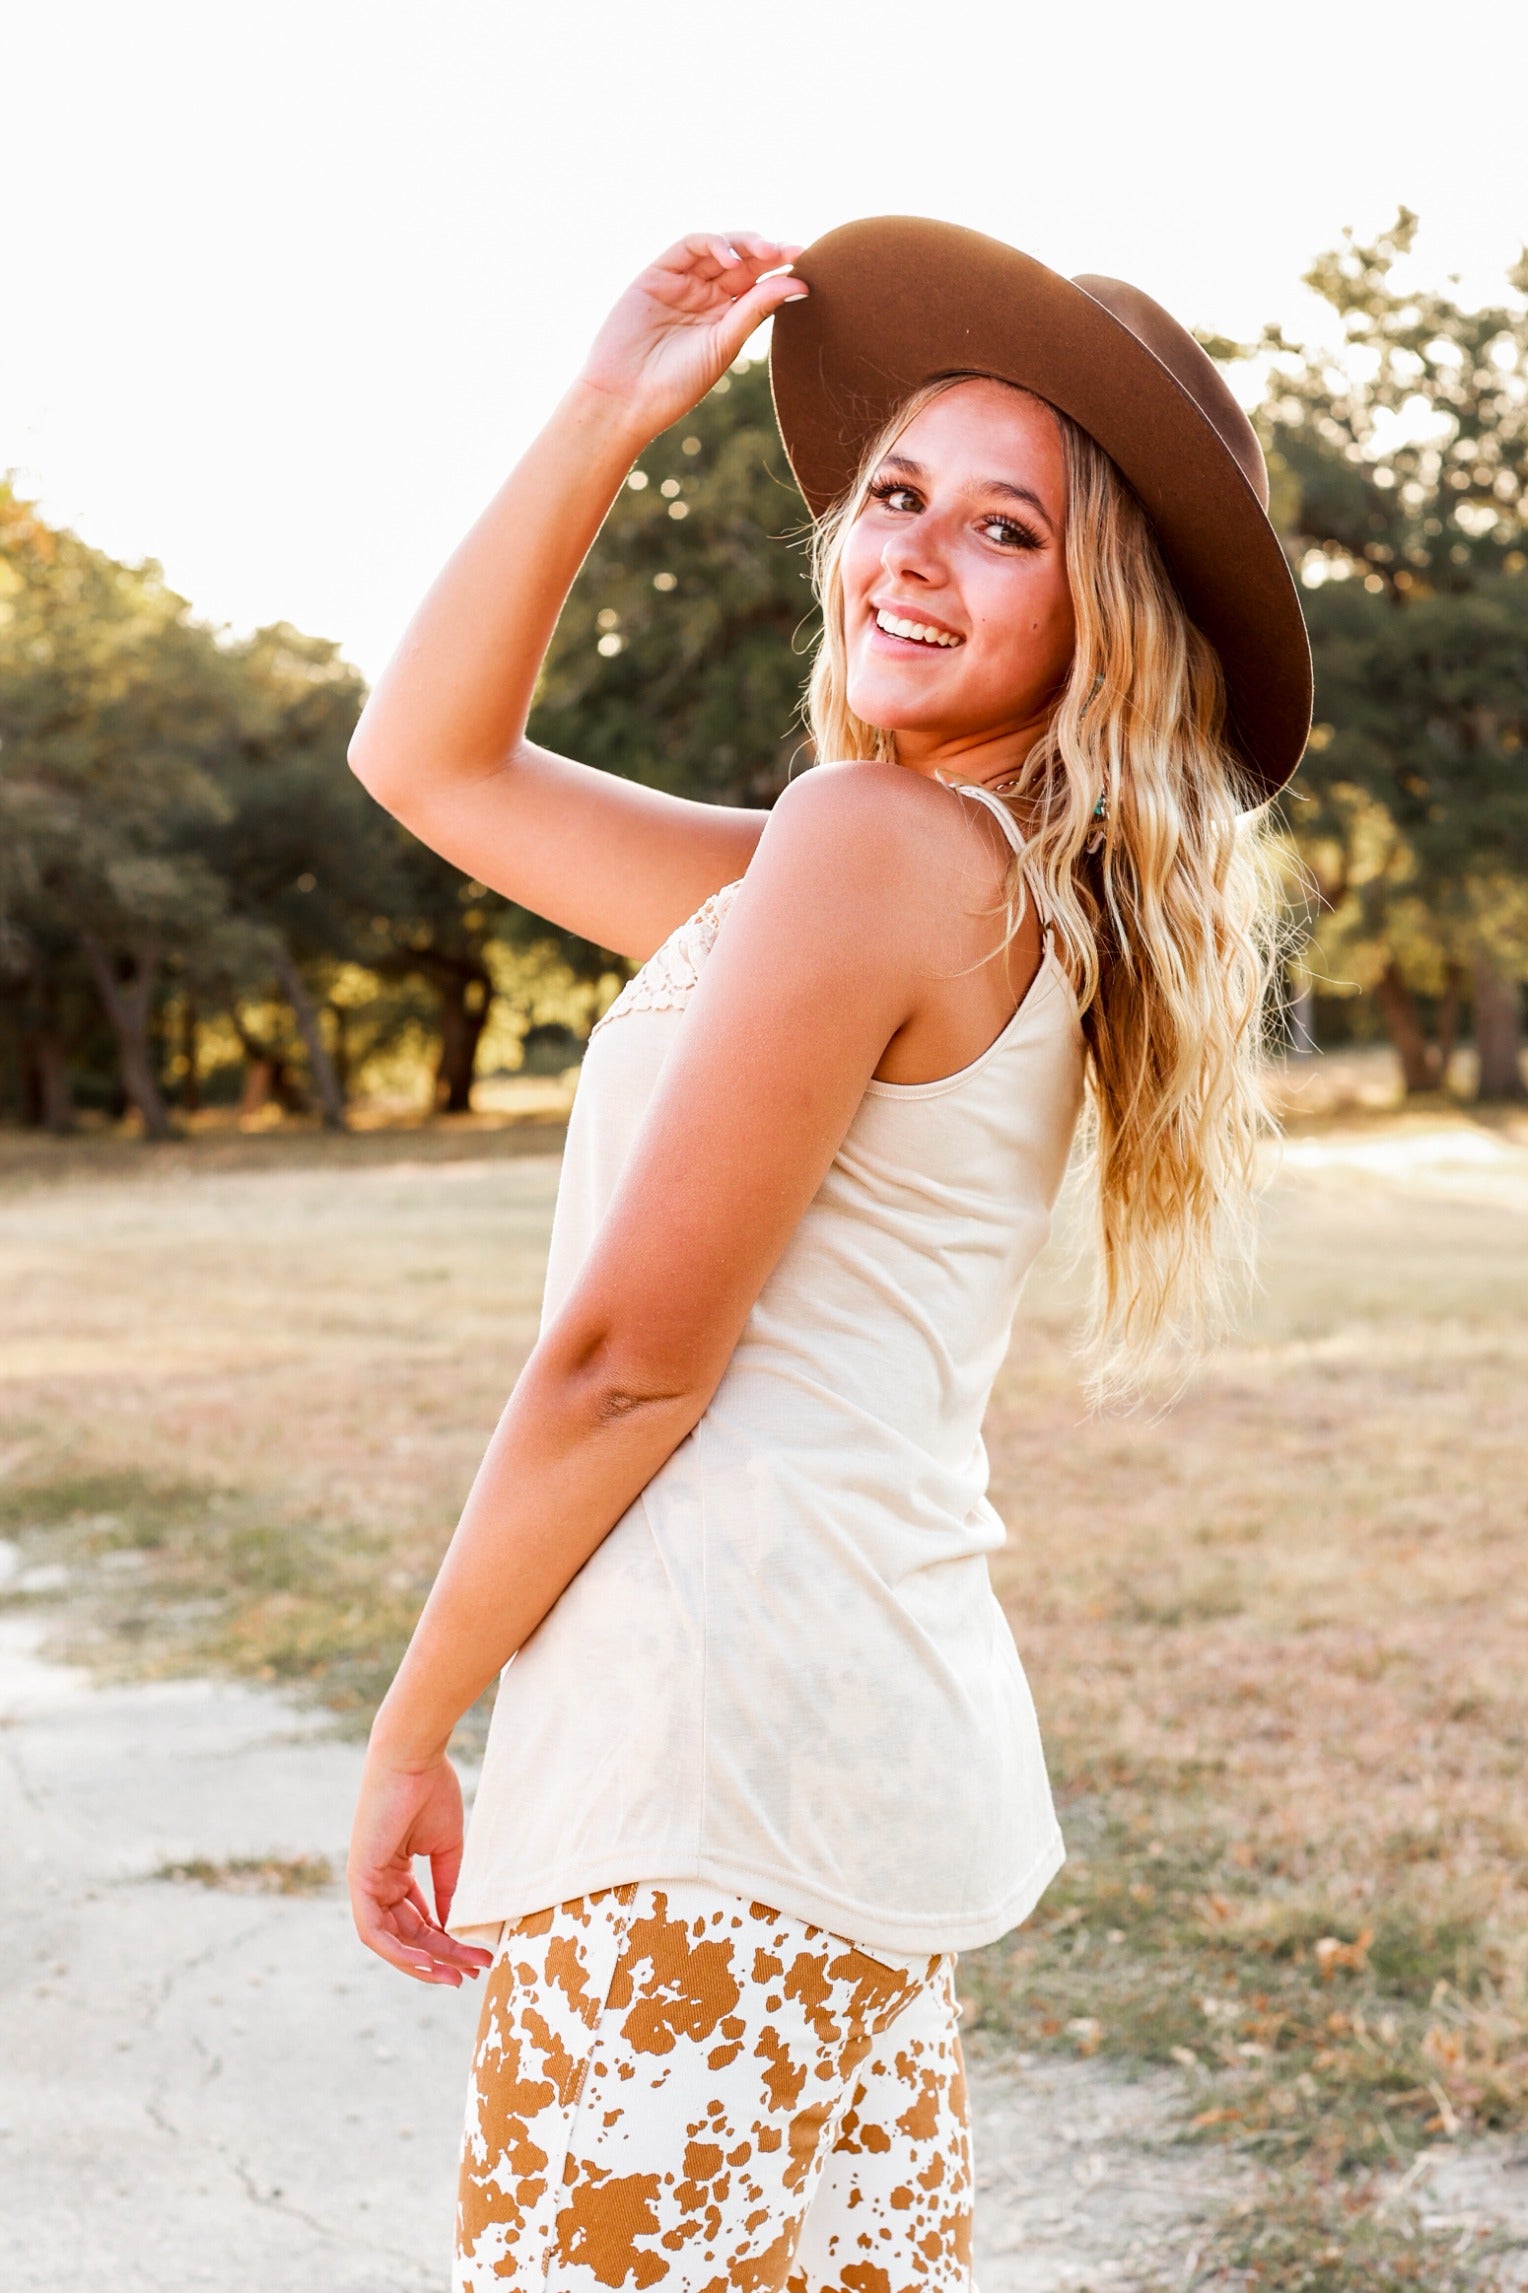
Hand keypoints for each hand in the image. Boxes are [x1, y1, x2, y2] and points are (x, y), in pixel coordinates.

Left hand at [347, 1748, 493, 1986]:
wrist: (412, 1757)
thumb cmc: (430, 1790)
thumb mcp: (447, 1848)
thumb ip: (449, 1887)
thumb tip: (457, 1925)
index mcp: (394, 1871)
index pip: (418, 1919)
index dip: (446, 1941)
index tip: (475, 1954)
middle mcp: (376, 1881)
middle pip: (407, 1934)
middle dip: (440, 1957)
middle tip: (472, 1973)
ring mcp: (365, 1881)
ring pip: (390, 1940)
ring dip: (424, 1961)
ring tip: (457, 1974)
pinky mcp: (359, 1879)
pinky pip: (373, 1929)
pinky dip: (398, 1951)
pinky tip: (427, 1964)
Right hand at [577, 231, 806, 441]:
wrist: (626, 398)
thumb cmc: (676, 383)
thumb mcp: (724, 345)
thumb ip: (756, 310)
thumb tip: (801, 284)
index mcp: (725, 317)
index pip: (758, 283)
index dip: (781, 271)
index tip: (808, 266)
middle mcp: (705, 296)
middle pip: (743, 262)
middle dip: (768, 252)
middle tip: (793, 252)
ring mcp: (681, 282)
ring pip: (719, 249)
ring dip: (744, 243)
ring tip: (766, 250)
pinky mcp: (657, 273)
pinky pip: (688, 246)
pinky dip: (712, 244)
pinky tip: (731, 258)